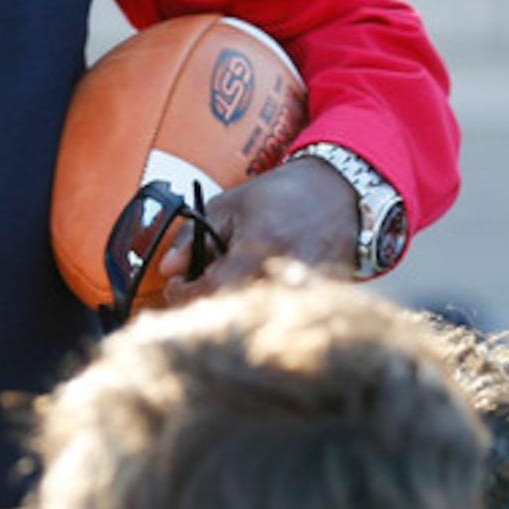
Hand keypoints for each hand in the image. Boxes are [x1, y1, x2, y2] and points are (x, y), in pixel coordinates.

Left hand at [137, 159, 357, 310]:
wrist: (341, 192)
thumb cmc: (284, 195)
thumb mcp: (228, 204)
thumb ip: (192, 235)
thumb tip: (167, 267)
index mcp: (260, 244)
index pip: (212, 289)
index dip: (185, 294)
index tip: (175, 286)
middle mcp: (285, 271)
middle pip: (232, 310)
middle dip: (207, 303)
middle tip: (197, 287)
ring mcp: (307, 290)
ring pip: (256, 317)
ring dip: (234, 306)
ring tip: (229, 284)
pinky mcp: (321, 300)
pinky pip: (281, 315)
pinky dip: (260, 307)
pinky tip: (256, 287)